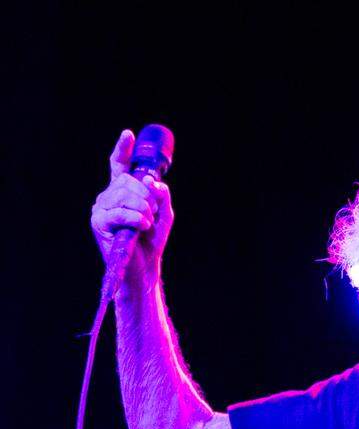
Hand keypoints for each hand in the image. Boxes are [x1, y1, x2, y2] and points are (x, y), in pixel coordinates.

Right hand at [90, 129, 173, 283]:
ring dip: (143, 209)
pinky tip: (143, 227)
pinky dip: (137, 219)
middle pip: (127, 181)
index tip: (129, 135)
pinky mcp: (98, 222)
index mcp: (121, 191)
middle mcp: (108, 196)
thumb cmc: (151, 241)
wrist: (144, 268)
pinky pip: (120, 212)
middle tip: (152, 213)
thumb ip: (162, 195)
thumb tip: (153, 182)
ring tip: (147, 224)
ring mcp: (101, 208)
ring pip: (124, 195)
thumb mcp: (163, 214)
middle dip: (146, 196)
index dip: (123, 149)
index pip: (119, 165)